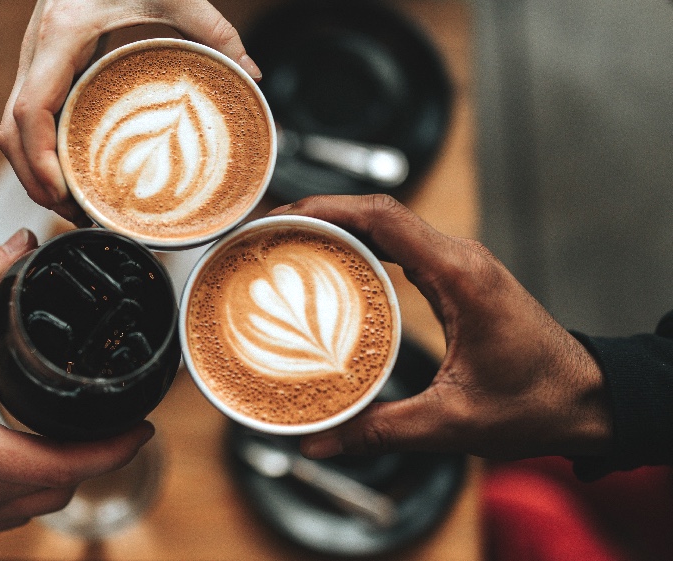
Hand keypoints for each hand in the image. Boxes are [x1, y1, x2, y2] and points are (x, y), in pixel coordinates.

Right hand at [0, 0, 261, 223]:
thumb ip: (214, 30)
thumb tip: (250, 74)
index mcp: (61, 36)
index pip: (30, 111)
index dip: (39, 160)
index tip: (63, 193)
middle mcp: (37, 51)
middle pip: (10, 133)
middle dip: (34, 181)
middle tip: (73, 214)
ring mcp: (34, 60)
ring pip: (10, 129)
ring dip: (33, 171)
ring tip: (71, 204)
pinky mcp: (43, 66)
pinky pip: (26, 118)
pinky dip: (39, 151)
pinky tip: (68, 170)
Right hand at [268, 195, 611, 460]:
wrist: (588, 401)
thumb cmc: (536, 404)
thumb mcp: (451, 422)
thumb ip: (380, 430)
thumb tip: (318, 442)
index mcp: (460, 276)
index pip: (384, 216)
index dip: (326, 208)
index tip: (281, 216)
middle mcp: (460, 259)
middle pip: (378, 212)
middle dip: (319, 213)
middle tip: (268, 232)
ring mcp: (459, 266)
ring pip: (389, 226)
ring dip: (338, 228)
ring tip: (287, 244)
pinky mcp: (457, 280)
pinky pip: (401, 248)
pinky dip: (361, 248)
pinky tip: (330, 269)